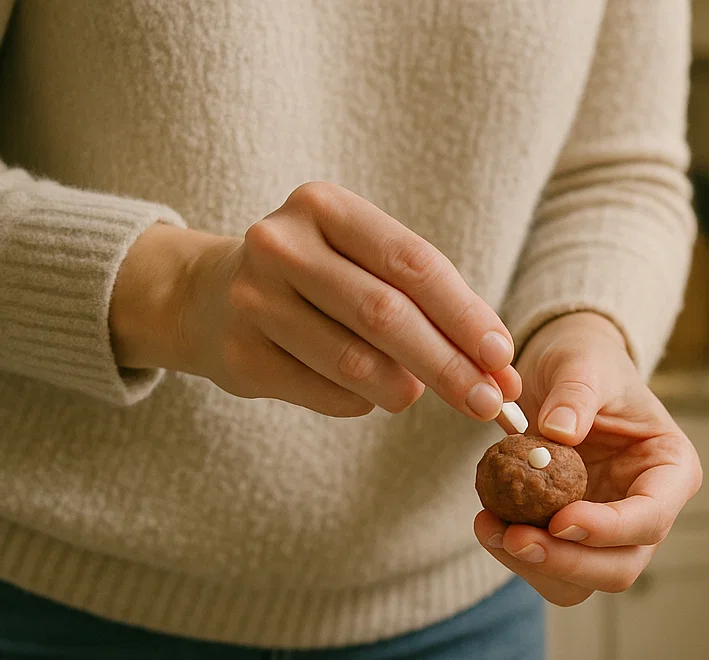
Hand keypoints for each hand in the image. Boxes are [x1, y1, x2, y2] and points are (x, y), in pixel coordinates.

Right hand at [109, 181, 520, 417]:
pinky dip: (363, 401)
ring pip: (355, 362)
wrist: (205, 295)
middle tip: (486, 403)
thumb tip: (503, 375)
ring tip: (418, 393)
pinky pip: (327, 393)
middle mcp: (282, 245)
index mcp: (325, 207)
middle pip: (386, 315)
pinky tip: (367, 393)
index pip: (414, 264)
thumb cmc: (319, 280)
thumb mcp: (369, 267)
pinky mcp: (239, 354)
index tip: (501, 357)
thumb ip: (437, 310)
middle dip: (447, 365)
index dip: (464, 314)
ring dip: (404, 389)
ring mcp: (252, 299)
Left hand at [472, 313, 701, 605]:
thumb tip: (560, 432)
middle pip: (621, 567)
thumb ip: (576, 393)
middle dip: (567, 561)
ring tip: (491, 529)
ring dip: (536, 567)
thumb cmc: (587, 362)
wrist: (564, 375)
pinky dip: (516, 557)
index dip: (609, 529)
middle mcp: (649, 511)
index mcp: (671, 470)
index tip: (560, 519)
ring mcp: (612, 533)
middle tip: (514, 538)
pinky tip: (489, 525)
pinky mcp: (573, 541)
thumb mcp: (584, 363)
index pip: (651, 517)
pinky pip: (548, 569)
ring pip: (583, 582)